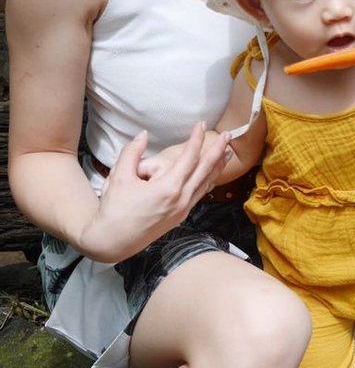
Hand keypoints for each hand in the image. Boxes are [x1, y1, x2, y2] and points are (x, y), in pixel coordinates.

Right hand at [78, 123, 230, 261]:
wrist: (112, 242)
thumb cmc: (113, 210)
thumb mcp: (118, 177)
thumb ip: (132, 152)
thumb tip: (142, 135)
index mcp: (168, 188)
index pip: (189, 158)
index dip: (196, 139)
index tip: (201, 124)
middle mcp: (181, 199)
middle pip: (206, 170)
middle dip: (218, 151)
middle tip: (228, 135)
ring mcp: (183, 209)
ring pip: (206, 184)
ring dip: (217, 167)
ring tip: (227, 153)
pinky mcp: (180, 216)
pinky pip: (199, 195)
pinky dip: (208, 182)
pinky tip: (211, 176)